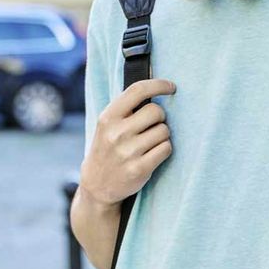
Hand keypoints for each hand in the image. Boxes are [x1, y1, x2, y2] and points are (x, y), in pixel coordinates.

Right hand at [79, 78, 175, 207]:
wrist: (97, 184)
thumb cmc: (108, 147)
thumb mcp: (107, 124)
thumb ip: (126, 108)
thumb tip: (158, 88)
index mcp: (108, 117)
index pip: (137, 90)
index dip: (158, 85)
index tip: (171, 86)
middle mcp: (117, 133)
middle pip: (156, 111)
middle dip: (160, 117)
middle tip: (152, 125)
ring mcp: (128, 152)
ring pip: (164, 131)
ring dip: (162, 135)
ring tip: (149, 142)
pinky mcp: (139, 169)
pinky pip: (166, 148)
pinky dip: (164, 149)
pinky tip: (153, 153)